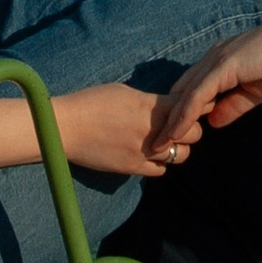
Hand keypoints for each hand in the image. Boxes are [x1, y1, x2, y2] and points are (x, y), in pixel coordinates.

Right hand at [49, 79, 187, 178]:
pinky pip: (161, 170)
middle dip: (190, 128)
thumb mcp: (124, 92)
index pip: (191, 108)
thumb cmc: (91, 103)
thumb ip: (150, 101)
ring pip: (181, 155)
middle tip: (180, 125)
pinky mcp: (133, 168)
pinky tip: (149, 154)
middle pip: (194, 134)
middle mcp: (153, 130)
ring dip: (177, 148)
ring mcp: (144, 152)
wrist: (65, 128)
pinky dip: (159, 163)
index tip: (194, 106)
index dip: (196, 106)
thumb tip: (167, 105)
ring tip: (165, 141)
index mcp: (152, 107)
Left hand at [147, 19, 261, 160]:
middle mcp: (212, 59)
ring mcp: (216, 61)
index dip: (180, 113)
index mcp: (221, 63)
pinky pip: (197, 96)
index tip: (170, 136)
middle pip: (181, 94)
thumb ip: (234, 105)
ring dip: (170, 123)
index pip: (192, 91)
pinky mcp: (222, 67)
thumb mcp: (257, 93)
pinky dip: (184, 116)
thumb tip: (213, 122)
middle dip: (167, 119)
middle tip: (154, 145)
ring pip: (185, 97)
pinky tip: (175, 133)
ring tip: (158, 146)